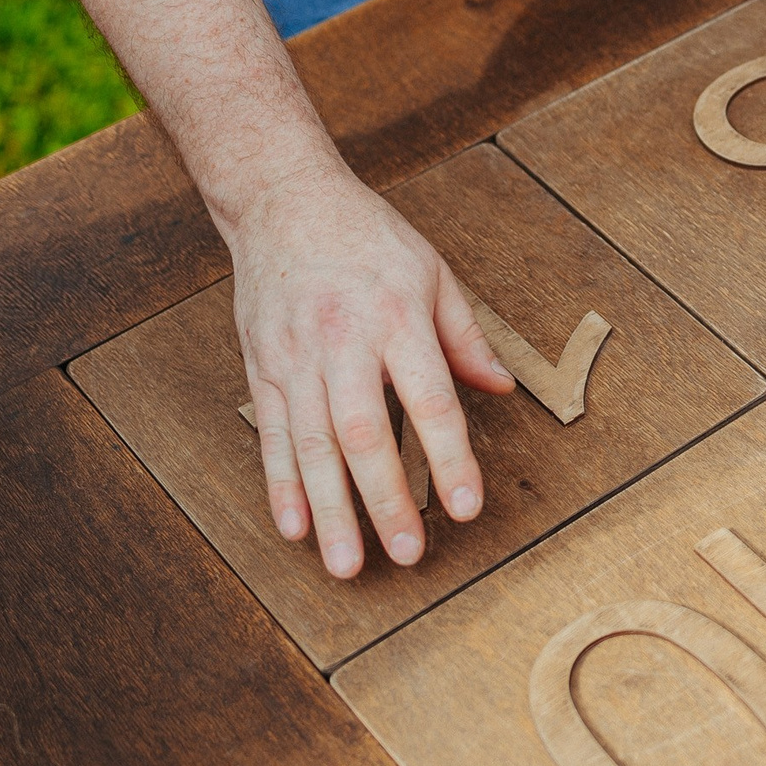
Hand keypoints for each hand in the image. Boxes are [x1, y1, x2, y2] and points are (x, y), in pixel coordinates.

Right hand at [229, 166, 514, 577]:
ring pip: (312, 446)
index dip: (448, 458)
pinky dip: (281, 486)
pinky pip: (271, 435)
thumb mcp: (433, 272)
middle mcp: (344, 342)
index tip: (466, 507)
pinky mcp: (261, 367)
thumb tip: (504, 390)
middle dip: (385, 501)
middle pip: (365, 434)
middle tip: (407, 553)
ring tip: (347, 564)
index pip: (429, 400)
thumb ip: (466, 337)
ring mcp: (296, 358)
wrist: (283, 200)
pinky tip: (295, 527)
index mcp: (398, 318)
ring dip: (330, 510)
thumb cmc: (368, 236)